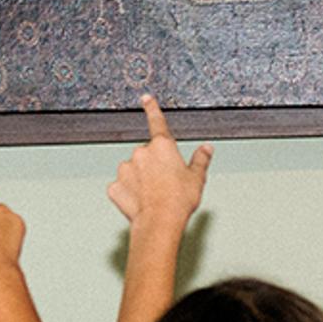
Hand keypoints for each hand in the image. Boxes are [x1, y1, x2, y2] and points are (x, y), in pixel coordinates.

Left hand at [106, 95, 212, 235]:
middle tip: (165, 183)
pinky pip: (122, 187)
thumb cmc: (179, 200)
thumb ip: (200, 159)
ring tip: (153, 196)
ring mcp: (125, 169)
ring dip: (140, 179)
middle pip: (147, 154)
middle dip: (154, 165)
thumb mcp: (197, 178)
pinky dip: (129, 193)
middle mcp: (141, 153)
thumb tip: (207, 148)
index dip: (152, 108)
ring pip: (132, 170)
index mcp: (162, 146)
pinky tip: (140, 203)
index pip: (157, 122)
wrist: (160, 222)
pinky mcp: (115, 186)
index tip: (146, 98)